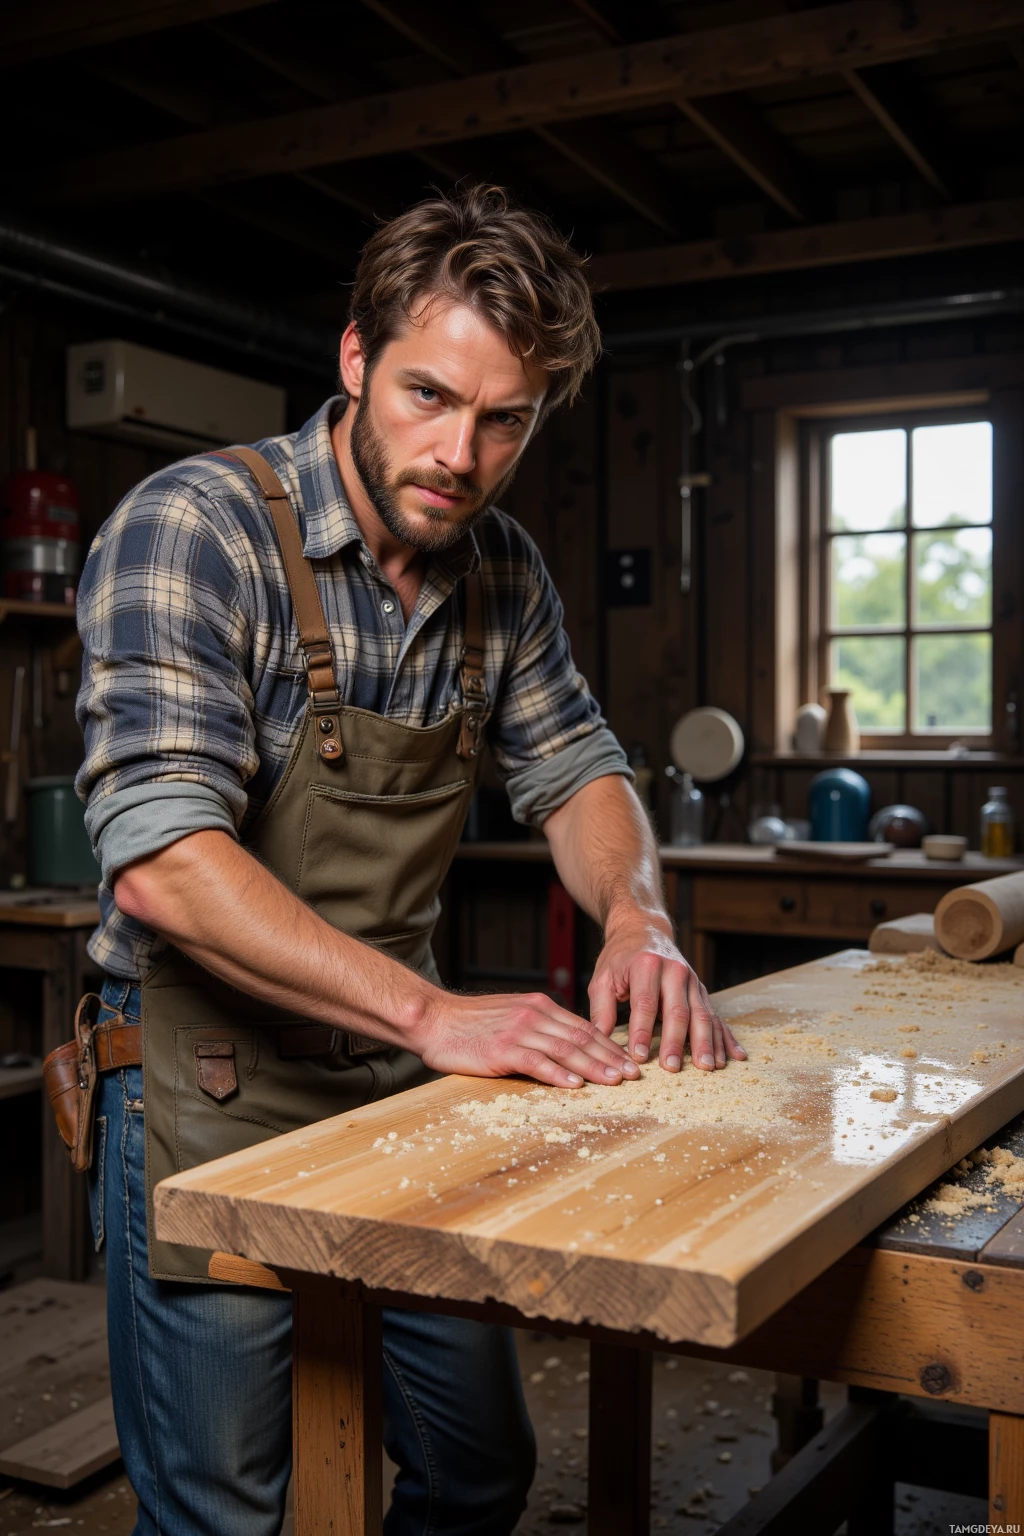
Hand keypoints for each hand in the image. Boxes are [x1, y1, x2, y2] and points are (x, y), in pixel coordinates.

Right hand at [416, 990, 641, 1088]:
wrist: (434, 1019)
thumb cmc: (471, 1024)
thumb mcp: (512, 1015)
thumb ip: (539, 1026)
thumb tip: (566, 1046)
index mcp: (539, 1006)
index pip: (583, 1026)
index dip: (608, 1045)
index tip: (627, 1061)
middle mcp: (534, 1015)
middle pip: (581, 1037)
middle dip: (610, 1057)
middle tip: (633, 1075)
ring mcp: (518, 1031)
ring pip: (565, 1049)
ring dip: (593, 1066)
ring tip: (614, 1082)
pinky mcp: (501, 1049)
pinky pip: (536, 1062)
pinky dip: (558, 1074)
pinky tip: (575, 1084)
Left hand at [588, 921, 745, 1071]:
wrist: (644, 930)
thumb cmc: (620, 958)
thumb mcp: (603, 978)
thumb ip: (601, 1010)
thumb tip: (599, 1042)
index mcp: (646, 966)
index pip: (645, 1003)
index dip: (642, 1031)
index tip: (639, 1057)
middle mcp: (674, 971)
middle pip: (678, 1011)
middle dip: (676, 1042)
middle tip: (673, 1068)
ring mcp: (692, 981)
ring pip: (702, 1015)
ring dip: (706, 1044)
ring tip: (707, 1067)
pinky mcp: (702, 991)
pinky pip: (716, 1016)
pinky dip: (726, 1038)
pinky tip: (734, 1057)